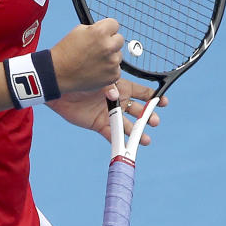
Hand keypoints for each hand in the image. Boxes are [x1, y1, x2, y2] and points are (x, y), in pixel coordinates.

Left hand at [47, 79, 168, 145]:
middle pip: (138, 111)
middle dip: (148, 117)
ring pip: (127, 126)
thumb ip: (111, 87)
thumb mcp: (101, 78)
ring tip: (145, 140)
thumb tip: (118, 96)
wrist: (61, 87)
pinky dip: (118, 142)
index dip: (154, 98)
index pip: (142, 93)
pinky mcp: (99, 124)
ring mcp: (109, 114)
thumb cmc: (81, 77)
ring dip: (136, 133)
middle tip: (154, 122)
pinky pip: (111, 135)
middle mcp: (118, 101)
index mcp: (121, 87)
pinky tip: (126, 148)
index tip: (164, 103)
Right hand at [50, 19, 123, 92]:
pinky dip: (108, 70)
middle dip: (110, 42)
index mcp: (100, 32)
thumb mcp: (79, 31)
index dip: (107, 29)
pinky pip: (116, 69)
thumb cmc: (66, 52)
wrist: (58, 73)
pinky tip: (96, 70)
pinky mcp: (113, 76)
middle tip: (98, 48)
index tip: (103, 34)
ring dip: (110, 57)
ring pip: (118, 55)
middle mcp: (108, 46)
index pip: (115, 24)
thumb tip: (107, 31)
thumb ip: (96, 29)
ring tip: (94, 61)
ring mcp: (112, 62)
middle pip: (120, 39)